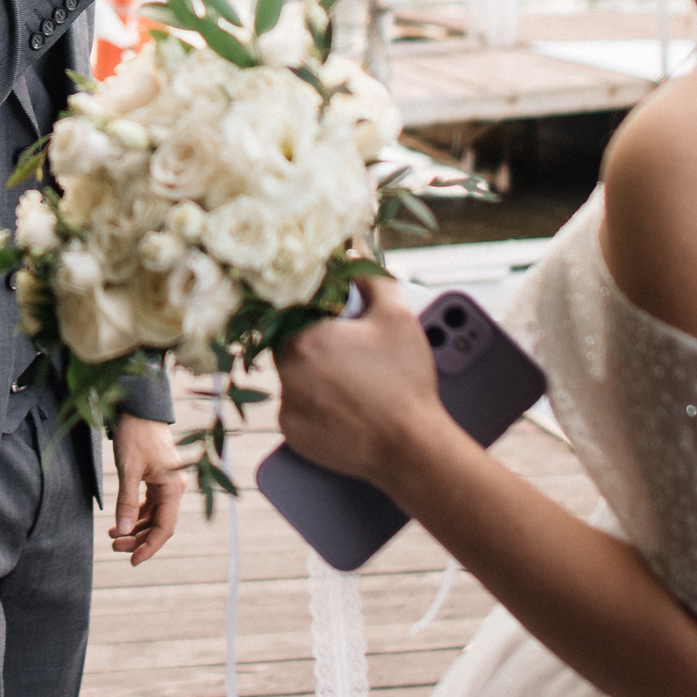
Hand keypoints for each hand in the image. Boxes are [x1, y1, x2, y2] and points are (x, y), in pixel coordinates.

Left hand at [110, 414, 186, 564]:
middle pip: (159, 524)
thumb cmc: (135, 434)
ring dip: (135, 528)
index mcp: (173, 488)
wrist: (139, 407)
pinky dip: (135, 514)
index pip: (164, 528)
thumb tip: (122, 531)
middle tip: (113, 547)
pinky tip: (119, 522)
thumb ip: (126, 500)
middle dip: (137, 539)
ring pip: (153, 516)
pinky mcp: (158, 478)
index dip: (149, 547)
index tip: (132, 561)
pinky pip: (149, 504)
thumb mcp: (128, 468)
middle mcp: (174, 488)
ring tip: (112, 537)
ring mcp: (167, 483)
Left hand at [272, 277, 452, 485]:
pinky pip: (296, 410)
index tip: (333, 317)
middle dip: (314, 342)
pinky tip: (344, 404)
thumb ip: (370, 276)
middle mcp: (286, 373)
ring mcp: (287, 406)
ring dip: (313, 374)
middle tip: (348, 350)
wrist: (411, 446)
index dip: (311, 311)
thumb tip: (352, 250)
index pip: (290, 311)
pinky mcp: (293, 435)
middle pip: (289, 344)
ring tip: (353, 380)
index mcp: (302, 339)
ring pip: (292, 378)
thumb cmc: (405, 379)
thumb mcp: (396, 316)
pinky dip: (313, 405)